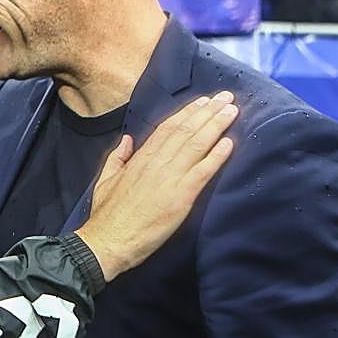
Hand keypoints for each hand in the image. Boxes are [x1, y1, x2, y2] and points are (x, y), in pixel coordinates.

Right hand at [76, 91, 237, 282]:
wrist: (107, 240)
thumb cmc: (106, 214)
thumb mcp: (105, 179)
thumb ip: (118, 157)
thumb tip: (127, 140)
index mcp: (140, 159)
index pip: (167, 128)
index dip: (187, 113)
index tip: (203, 101)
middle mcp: (156, 163)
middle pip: (186, 130)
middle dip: (207, 112)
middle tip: (226, 97)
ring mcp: (169, 178)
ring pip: (196, 145)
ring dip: (216, 125)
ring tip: (232, 111)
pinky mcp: (181, 197)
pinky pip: (203, 171)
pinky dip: (217, 155)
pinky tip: (229, 142)